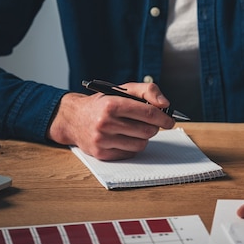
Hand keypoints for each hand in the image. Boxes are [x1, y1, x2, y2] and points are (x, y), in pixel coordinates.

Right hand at [47, 82, 174, 159]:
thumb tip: (165, 104)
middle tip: (150, 123)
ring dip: (143, 137)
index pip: (148, 113)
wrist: (74, 117)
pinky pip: (129, 154)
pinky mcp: (101, 154)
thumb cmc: (102, 103)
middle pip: (147, 131)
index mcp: (112, 104)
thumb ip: (147, 90)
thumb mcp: (123, 89)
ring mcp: (102, 140)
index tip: (169, 120)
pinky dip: (132, 146)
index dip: (163, 118)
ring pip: (140, 144)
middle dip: (153, 127)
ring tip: (136, 129)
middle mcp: (105, 123)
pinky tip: (125, 137)